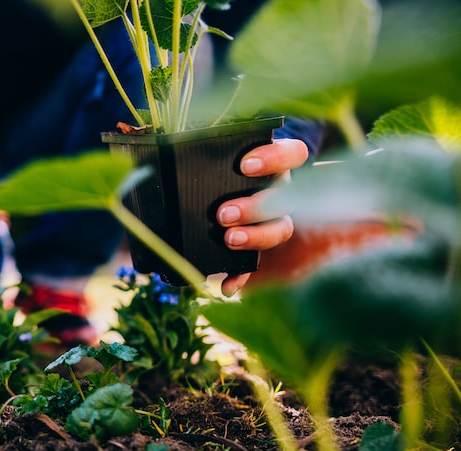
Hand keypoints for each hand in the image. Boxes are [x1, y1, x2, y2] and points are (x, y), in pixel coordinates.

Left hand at [217, 138, 308, 295]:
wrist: (208, 188)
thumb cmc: (214, 167)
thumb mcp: (211, 159)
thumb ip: (202, 158)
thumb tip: (168, 165)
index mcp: (275, 162)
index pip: (293, 154)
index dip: (275, 158)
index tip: (245, 166)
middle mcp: (281, 189)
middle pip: (285, 199)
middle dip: (255, 207)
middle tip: (223, 214)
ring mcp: (274, 218)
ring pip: (280, 229)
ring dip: (255, 237)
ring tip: (228, 239)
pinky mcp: (257, 245)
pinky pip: (256, 263)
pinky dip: (241, 275)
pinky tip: (227, 286)